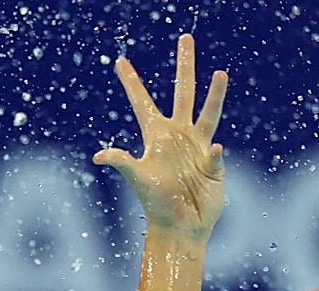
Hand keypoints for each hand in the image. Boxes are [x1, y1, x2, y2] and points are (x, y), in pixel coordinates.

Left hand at [93, 34, 227, 239]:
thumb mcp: (138, 179)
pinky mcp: (213, 161)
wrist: (181, 225)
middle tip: (186, 38)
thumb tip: (99, 157)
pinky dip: (214, 154)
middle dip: (184, 66)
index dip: (131, 82)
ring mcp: (198, 146)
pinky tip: (213, 154)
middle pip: (183, 92)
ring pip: (208, 112)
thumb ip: (123, 163)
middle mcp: (177, 136)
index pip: (141, 102)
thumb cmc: (156, 204)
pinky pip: (215, 153)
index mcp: (156, 136)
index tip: (119, 60)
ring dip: (215, 93)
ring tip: (219, 72)